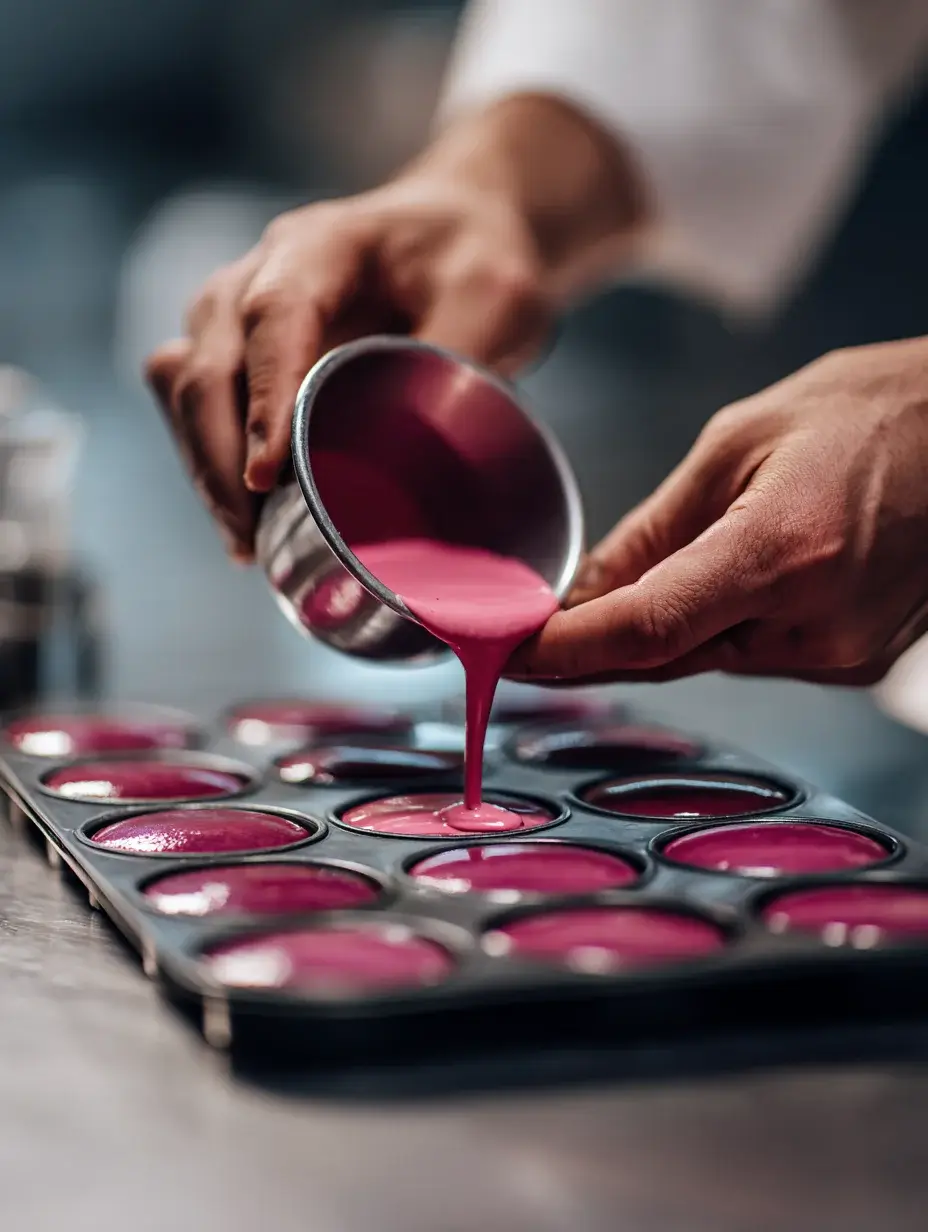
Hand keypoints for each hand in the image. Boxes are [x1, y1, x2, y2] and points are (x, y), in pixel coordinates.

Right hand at [144, 96, 644, 559]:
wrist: (453, 234)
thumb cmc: (472, 257)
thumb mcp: (494, 295)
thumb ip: (459, 354)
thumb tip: (422, 446)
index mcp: (321, 246)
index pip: (272, 318)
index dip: (264, 399)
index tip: (267, 477)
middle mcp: (259, 274)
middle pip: (206, 361)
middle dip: (219, 457)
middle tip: (251, 537)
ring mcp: (236, 310)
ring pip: (182, 384)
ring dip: (204, 464)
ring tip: (246, 541)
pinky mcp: (235, 350)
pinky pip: (190, 402)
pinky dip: (207, 459)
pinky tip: (245, 517)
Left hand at [508, 337, 927, 686]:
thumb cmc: (872, 412)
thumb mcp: (739, 442)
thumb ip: (654, 529)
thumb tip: (585, 593)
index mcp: (782, 553)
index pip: (646, 630)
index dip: (564, 651)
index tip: (504, 652)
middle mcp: (816, 624)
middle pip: (667, 654)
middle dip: (594, 642)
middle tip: (535, 621)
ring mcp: (840, 653)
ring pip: (706, 658)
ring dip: (656, 631)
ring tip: (640, 576)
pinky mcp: (853, 662)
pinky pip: (751, 655)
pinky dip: (713, 628)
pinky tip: (713, 583)